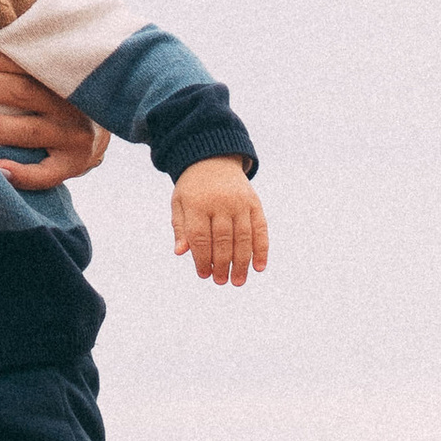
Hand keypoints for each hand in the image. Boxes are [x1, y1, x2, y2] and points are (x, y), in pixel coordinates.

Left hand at [0, 44, 110, 193]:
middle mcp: (70, 104)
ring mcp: (74, 136)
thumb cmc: (59, 89)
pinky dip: (22, 174)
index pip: (22, 62)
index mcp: (62, 73)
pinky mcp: (73, 165)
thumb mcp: (50, 69)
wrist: (108, 121)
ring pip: (29, 132)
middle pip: (22, 92)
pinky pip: (46, 174)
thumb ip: (20, 58)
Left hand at [173, 158, 267, 285]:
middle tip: (221, 281)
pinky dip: (262, 249)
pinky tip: (259, 267)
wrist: (213, 158)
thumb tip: (180, 252)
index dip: (202, 259)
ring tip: (238, 281)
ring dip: (242, 263)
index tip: (204, 275)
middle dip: (222, 264)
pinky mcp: (254, 202)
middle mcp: (220, 202)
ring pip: (243, 237)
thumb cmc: (193, 188)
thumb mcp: (179, 202)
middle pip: (223, 239)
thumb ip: (180, 227)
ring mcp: (240, 202)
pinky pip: (260, 229)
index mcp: (197, 203)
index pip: (200, 237)